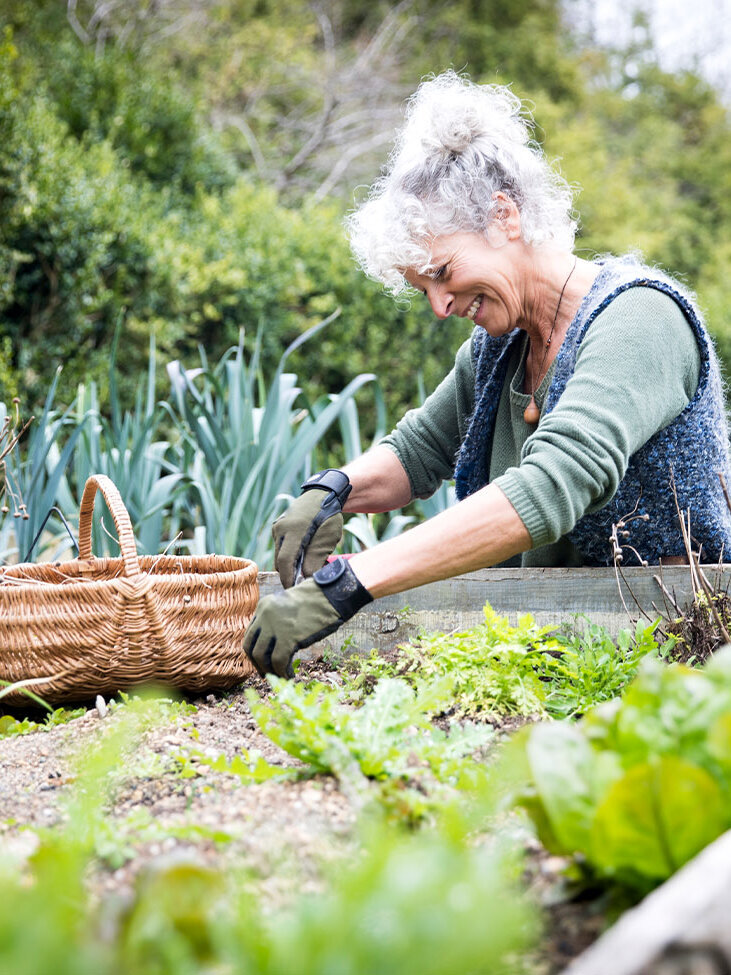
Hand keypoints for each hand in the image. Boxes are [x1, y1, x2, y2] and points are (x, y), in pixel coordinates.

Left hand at [244, 557, 372, 677]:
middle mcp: (264, 615)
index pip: (250, 633)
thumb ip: (278, 618)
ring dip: (269, 670)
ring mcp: (275, 626)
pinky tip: (290, 675)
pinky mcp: (288, 637)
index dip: (255, 650)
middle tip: (266, 673)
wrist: (331, 594)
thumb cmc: (316, 599)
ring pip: (261, 656)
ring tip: (280, 676)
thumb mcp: (289, 604)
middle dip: (257, 663)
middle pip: (250, 646)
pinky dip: (282, 672)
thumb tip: (275, 642)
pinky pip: (278, 662)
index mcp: (264, 606)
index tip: (263, 661)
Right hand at [272, 469, 351, 588]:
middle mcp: (281, 528)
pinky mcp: (278, 527)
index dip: (288, 578)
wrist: (323, 495)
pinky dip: (289, 554)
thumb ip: (316, 560)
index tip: (293, 590)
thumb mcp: (327, 540)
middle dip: (288, 574)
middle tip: (300, 585)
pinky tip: (301, 556)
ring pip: (279, 554)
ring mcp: (277, 527)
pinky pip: (280, 546)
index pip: (285, 561)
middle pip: (279, 560)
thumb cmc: (328, 517)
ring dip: (289, 564)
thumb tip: (306, 579)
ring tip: (304, 570)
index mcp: (294, 530)